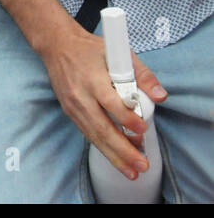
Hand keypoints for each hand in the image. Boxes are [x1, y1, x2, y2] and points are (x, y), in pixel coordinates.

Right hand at [38, 30, 166, 177]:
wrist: (57, 46)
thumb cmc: (89, 50)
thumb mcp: (118, 53)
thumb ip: (142, 74)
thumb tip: (160, 96)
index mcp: (92, 79)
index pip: (110, 102)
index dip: (127, 118)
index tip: (142, 129)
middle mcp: (80, 95)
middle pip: (102, 127)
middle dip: (123, 149)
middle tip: (140, 164)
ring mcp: (72, 105)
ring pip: (93, 135)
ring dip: (113, 155)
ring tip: (131, 171)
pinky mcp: (70, 111)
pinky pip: (87, 133)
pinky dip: (103, 147)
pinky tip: (116, 158)